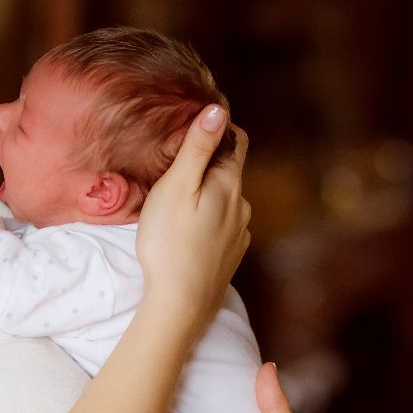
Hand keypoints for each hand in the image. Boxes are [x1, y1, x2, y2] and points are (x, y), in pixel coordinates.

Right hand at [136, 105, 250, 321]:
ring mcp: (240, 232)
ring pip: (227, 200)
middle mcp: (243, 205)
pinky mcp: (231, 254)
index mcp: (229, 183)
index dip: (220, 128)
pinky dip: (210, 220)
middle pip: (230, 171)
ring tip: (180, 199)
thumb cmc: (170, 241)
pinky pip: (224, 226)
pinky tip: (190, 229)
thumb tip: (218, 109)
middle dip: (210, 163)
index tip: (198, 125)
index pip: (236, 141)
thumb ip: (198, 147)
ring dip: (209, 194)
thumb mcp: (177, 186)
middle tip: (178, 163)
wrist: (181, 303)